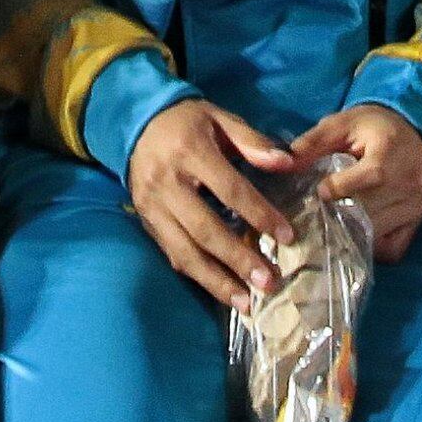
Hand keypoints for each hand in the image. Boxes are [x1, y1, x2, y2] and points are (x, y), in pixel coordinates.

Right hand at [127, 97, 298, 307]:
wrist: (134, 122)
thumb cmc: (186, 121)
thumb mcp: (220, 119)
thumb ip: (252, 142)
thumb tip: (287, 163)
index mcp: (191, 152)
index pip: (231, 190)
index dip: (260, 214)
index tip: (287, 236)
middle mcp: (168, 183)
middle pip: (206, 228)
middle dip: (238, 259)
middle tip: (269, 282)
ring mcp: (153, 206)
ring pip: (185, 251)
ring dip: (216, 281)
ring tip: (247, 303)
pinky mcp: (145, 221)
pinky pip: (172, 254)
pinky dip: (197, 276)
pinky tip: (221, 291)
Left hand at [293, 103, 421, 262]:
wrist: (415, 134)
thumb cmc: (373, 128)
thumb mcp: (343, 124)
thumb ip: (314, 142)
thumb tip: (286, 162)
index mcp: (390, 152)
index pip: (370, 176)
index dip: (341, 187)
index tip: (319, 192)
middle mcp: (409, 181)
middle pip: (370, 210)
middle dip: (339, 215)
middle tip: (315, 216)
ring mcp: (417, 204)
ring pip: (378, 232)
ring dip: (351, 233)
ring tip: (330, 226)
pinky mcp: (419, 221)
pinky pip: (393, 248)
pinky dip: (372, 246)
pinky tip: (356, 233)